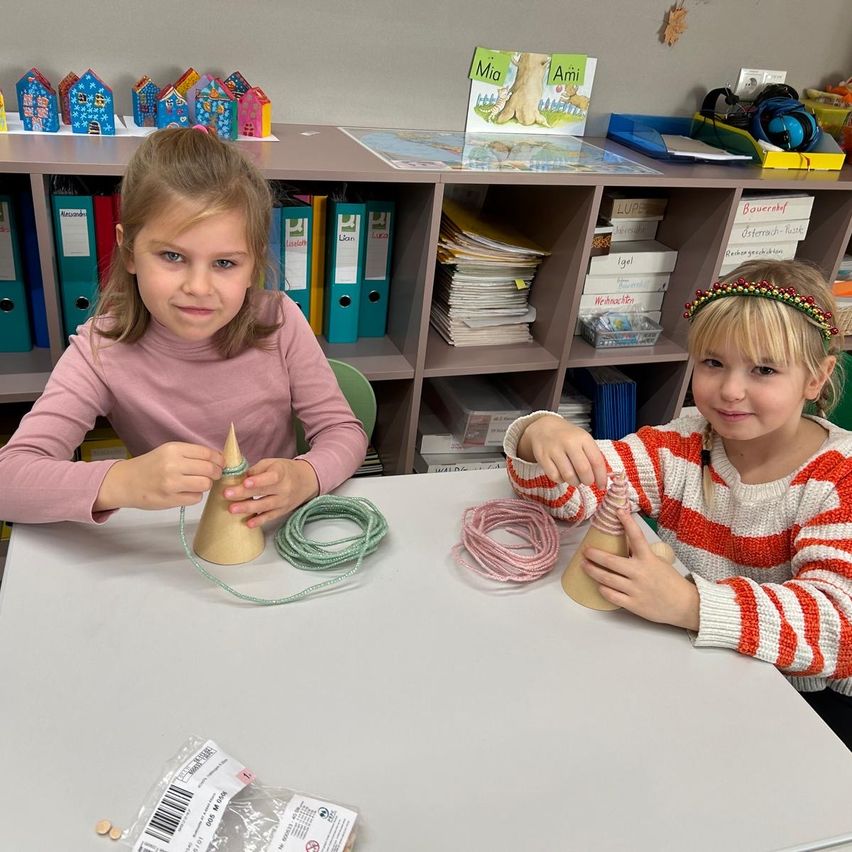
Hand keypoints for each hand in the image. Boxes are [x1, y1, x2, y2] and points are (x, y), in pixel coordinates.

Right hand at [95, 442, 224, 510]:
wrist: (125, 482)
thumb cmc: (150, 466)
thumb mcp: (168, 452)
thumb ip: (191, 454)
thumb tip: (219, 459)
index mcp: (173, 449)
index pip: (207, 453)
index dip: (219, 459)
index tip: (221, 463)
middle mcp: (172, 465)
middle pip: (209, 470)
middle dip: (216, 473)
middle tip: (213, 475)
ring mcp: (171, 484)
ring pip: (205, 485)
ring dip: (205, 485)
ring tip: (197, 483)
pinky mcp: (170, 499)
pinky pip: (196, 498)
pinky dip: (195, 496)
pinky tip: (186, 492)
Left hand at [222, 458, 319, 527]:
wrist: (306, 481)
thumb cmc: (285, 470)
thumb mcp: (272, 463)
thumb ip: (257, 469)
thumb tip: (240, 477)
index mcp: (281, 473)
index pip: (270, 478)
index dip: (258, 481)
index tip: (245, 483)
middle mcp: (284, 488)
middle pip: (263, 492)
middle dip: (244, 494)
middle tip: (227, 494)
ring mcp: (284, 501)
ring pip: (265, 506)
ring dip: (248, 508)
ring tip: (232, 509)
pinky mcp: (282, 511)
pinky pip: (270, 517)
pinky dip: (260, 521)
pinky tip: (249, 523)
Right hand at [517, 416, 607, 487]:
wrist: (544, 427)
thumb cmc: (568, 437)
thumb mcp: (583, 440)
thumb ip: (592, 456)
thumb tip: (601, 478)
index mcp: (583, 438)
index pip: (597, 461)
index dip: (601, 477)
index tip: (602, 486)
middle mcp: (569, 442)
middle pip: (583, 470)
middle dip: (588, 481)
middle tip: (587, 482)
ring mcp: (554, 450)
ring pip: (569, 475)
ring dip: (575, 482)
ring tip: (575, 479)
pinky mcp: (543, 457)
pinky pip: (555, 476)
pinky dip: (561, 480)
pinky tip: (562, 475)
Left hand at [582, 509, 699, 629]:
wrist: (685, 605)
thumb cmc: (670, 582)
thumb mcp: (658, 563)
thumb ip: (641, 555)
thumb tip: (622, 545)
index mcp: (649, 559)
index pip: (636, 537)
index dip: (627, 522)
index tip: (618, 511)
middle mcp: (640, 572)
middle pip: (611, 561)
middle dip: (594, 555)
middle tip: (585, 550)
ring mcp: (636, 589)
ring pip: (606, 579)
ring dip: (592, 571)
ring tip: (584, 565)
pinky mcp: (633, 604)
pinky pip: (611, 596)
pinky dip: (602, 589)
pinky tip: (599, 585)